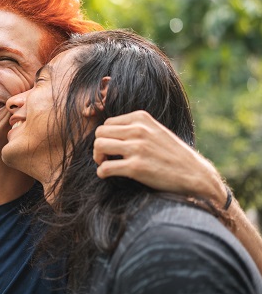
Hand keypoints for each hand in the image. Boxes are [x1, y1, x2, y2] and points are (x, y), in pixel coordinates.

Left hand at [93, 110, 225, 203]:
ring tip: (105, 164)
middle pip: (100, 133)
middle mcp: (138, 130)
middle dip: (98, 146)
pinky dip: (102, 172)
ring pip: (99, 146)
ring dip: (98, 157)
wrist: (195, 175)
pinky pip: (105, 167)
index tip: (111, 147)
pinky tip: (107, 175)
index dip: (105, 136)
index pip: (108, 123)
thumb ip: (136, 127)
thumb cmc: (173, 155)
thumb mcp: (156, 131)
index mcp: (141, 118)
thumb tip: (109, 131)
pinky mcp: (136, 167)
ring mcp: (137, 148)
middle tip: (105, 157)